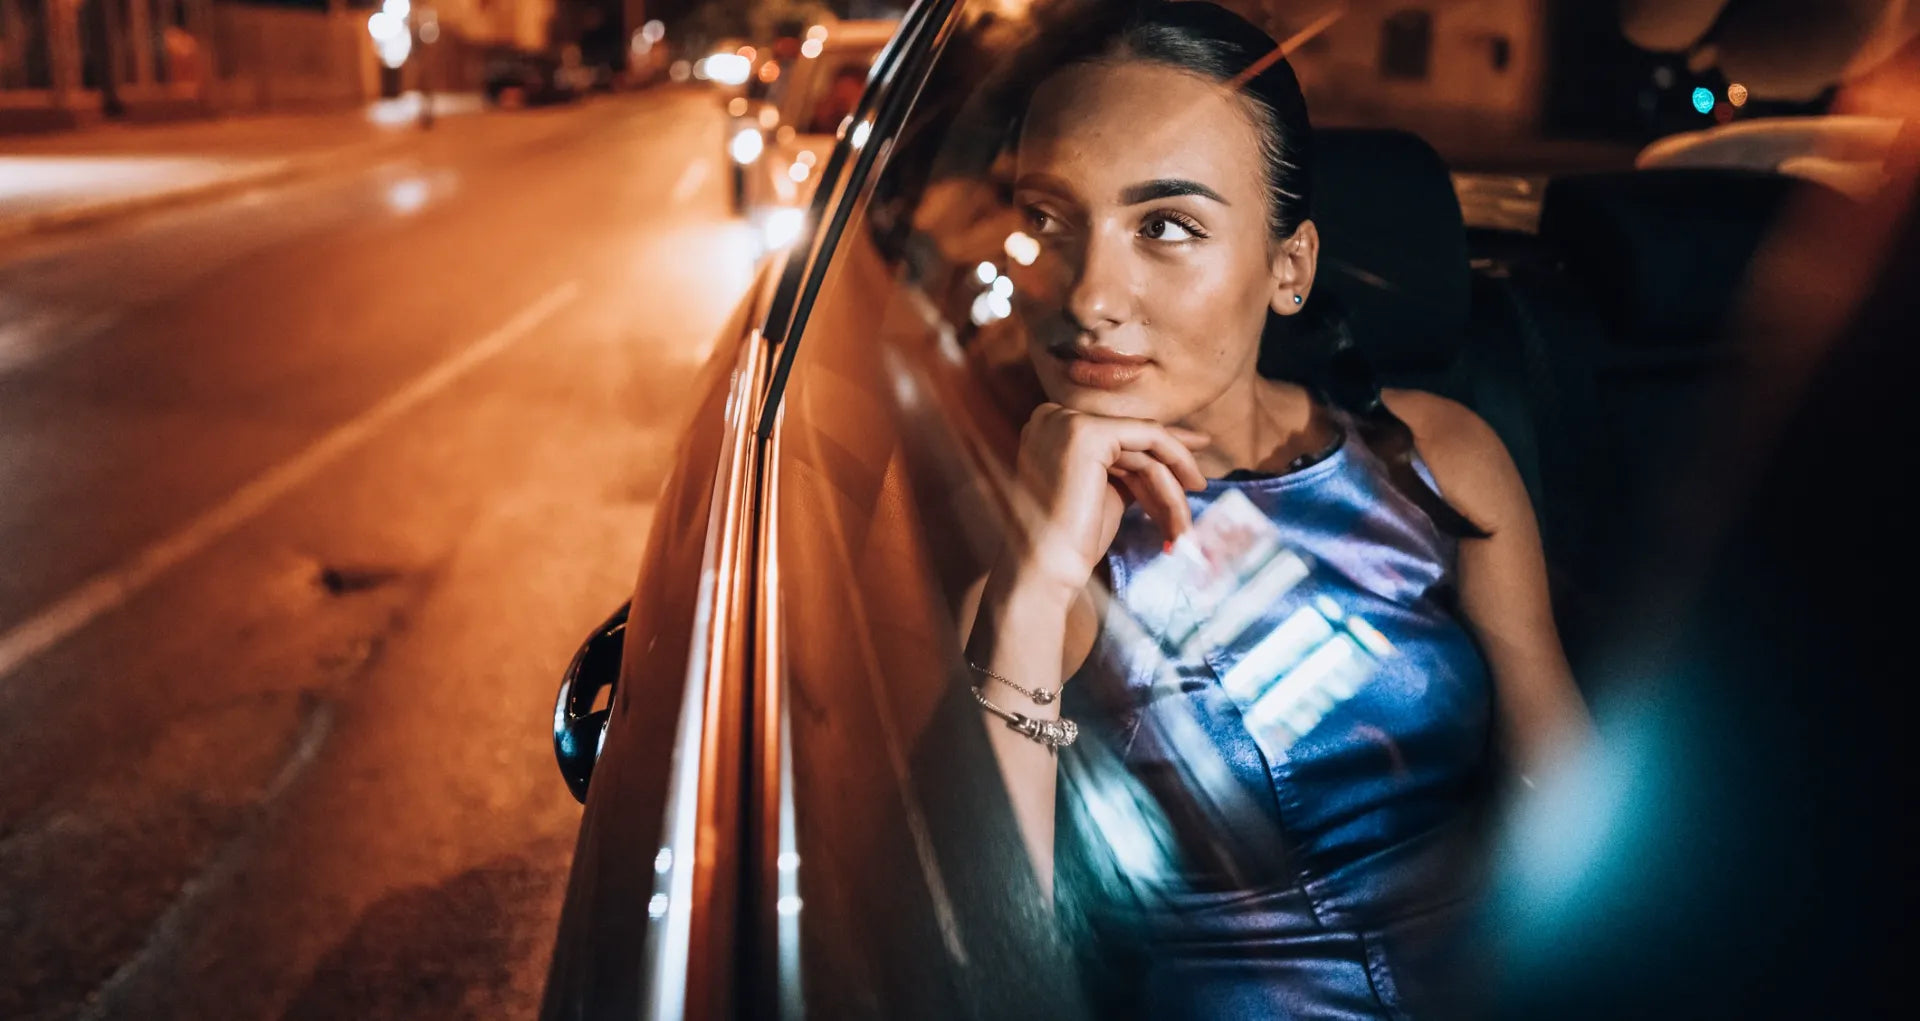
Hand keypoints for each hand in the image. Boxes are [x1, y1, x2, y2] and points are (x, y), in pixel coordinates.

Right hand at [1005, 403, 1209, 594]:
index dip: (1156, 449)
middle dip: (1171, 464)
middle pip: (1131, 438)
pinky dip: (1176, 460)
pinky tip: (1190, 489)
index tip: (1189, 464)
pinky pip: (1151, 436)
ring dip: (1172, 485)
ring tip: (1186, 522)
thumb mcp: (1107, 491)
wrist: (1047, 570)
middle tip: (1200, 484)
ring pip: (1144, 443)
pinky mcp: (1087, 433)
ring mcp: (1066, 422)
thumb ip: (1133, 464)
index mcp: (1049, 428)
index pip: (1117, 434)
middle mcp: (1052, 417)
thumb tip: (1180, 443)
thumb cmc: (1074, 541)